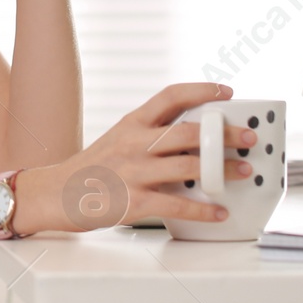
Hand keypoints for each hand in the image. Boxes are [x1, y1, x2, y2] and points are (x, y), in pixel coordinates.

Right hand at [16, 82, 257, 232]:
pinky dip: (203, 210)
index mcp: (131, 123)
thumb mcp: (117, 140)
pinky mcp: (133, 202)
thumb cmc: (91, 169)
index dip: (201, 89)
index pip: (170, 96)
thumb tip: (194, 136)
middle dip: (224, 134)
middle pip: (187, 132)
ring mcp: (133, 173)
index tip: (227, 90)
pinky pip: (176, 204)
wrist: (54, 195)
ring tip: (242, 171)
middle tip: (248, 137)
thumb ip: (149, 135)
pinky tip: (219, 212)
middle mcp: (133, 143)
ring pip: (187, 166)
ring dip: (221, 170)